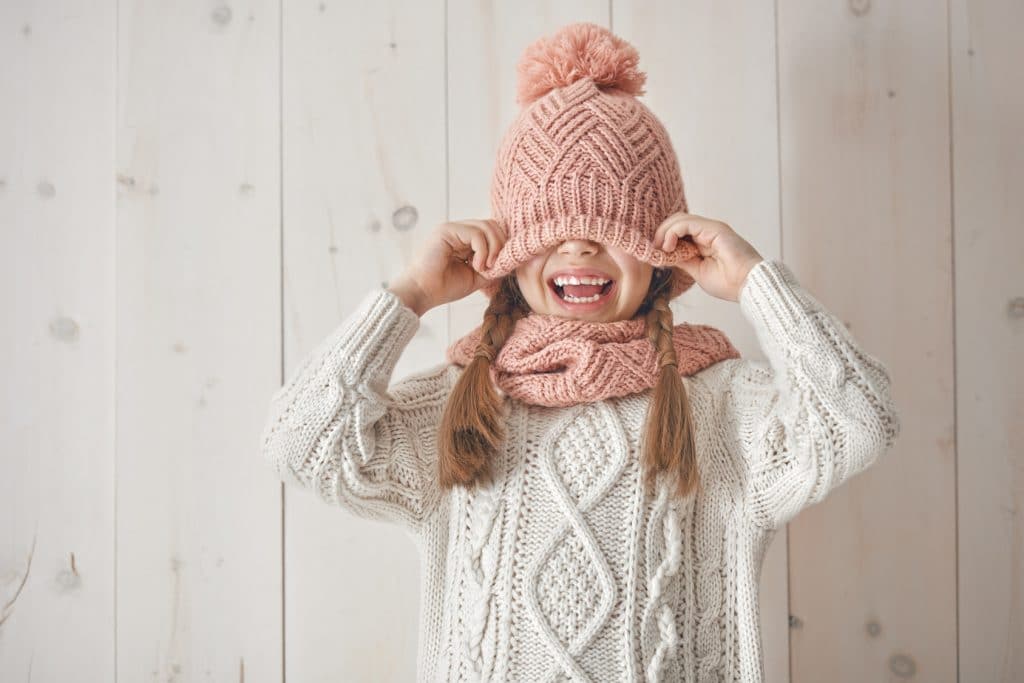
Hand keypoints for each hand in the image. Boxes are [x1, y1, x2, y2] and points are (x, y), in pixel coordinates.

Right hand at [387, 219, 506, 314]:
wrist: (423, 292)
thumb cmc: (445, 287)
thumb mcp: (476, 276)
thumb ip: (493, 266)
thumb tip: (510, 259)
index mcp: (465, 240)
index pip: (492, 232)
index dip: (501, 247)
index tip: (499, 267)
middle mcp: (459, 230)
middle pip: (492, 225)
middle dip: (500, 245)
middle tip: (494, 266)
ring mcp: (453, 228)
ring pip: (487, 226)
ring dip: (493, 249)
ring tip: (485, 267)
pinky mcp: (447, 230)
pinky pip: (476, 234)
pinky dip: (483, 251)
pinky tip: (476, 266)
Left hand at [653, 211, 763, 301]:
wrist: (748, 285)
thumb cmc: (729, 283)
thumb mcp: (697, 271)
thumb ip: (682, 260)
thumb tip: (664, 255)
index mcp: (705, 241)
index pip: (678, 231)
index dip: (664, 239)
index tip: (654, 254)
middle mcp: (707, 231)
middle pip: (677, 221)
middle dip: (661, 233)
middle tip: (654, 250)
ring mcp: (711, 228)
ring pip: (679, 219)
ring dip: (664, 232)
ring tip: (660, 249)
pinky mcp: (714, 228)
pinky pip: (686, 223)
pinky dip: (672, 232)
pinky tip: (668, 247)